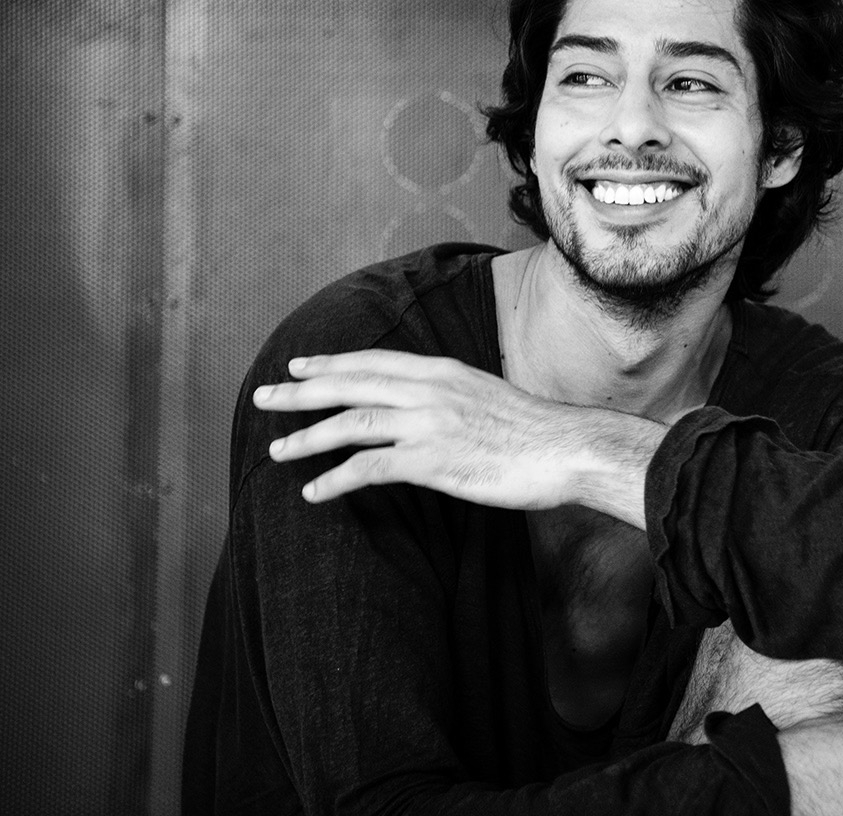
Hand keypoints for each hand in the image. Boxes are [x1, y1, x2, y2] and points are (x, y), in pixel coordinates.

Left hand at [252, 349, 663, 524]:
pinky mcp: (432, 461)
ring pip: (351, 423)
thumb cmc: (537, 433)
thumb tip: (430, 411)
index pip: (374, 361)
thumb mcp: (490, 398)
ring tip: (276, 451)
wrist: (568, 449)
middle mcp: (430, 390)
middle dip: (302, 391)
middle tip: (264, 397)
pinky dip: (334, 479)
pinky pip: (368, 468)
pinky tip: (312, 491)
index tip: (300, 366)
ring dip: (307, 437)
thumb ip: (452, 398)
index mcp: (443, 371)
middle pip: (351, 385)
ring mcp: (429, 423)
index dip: (333, 363)